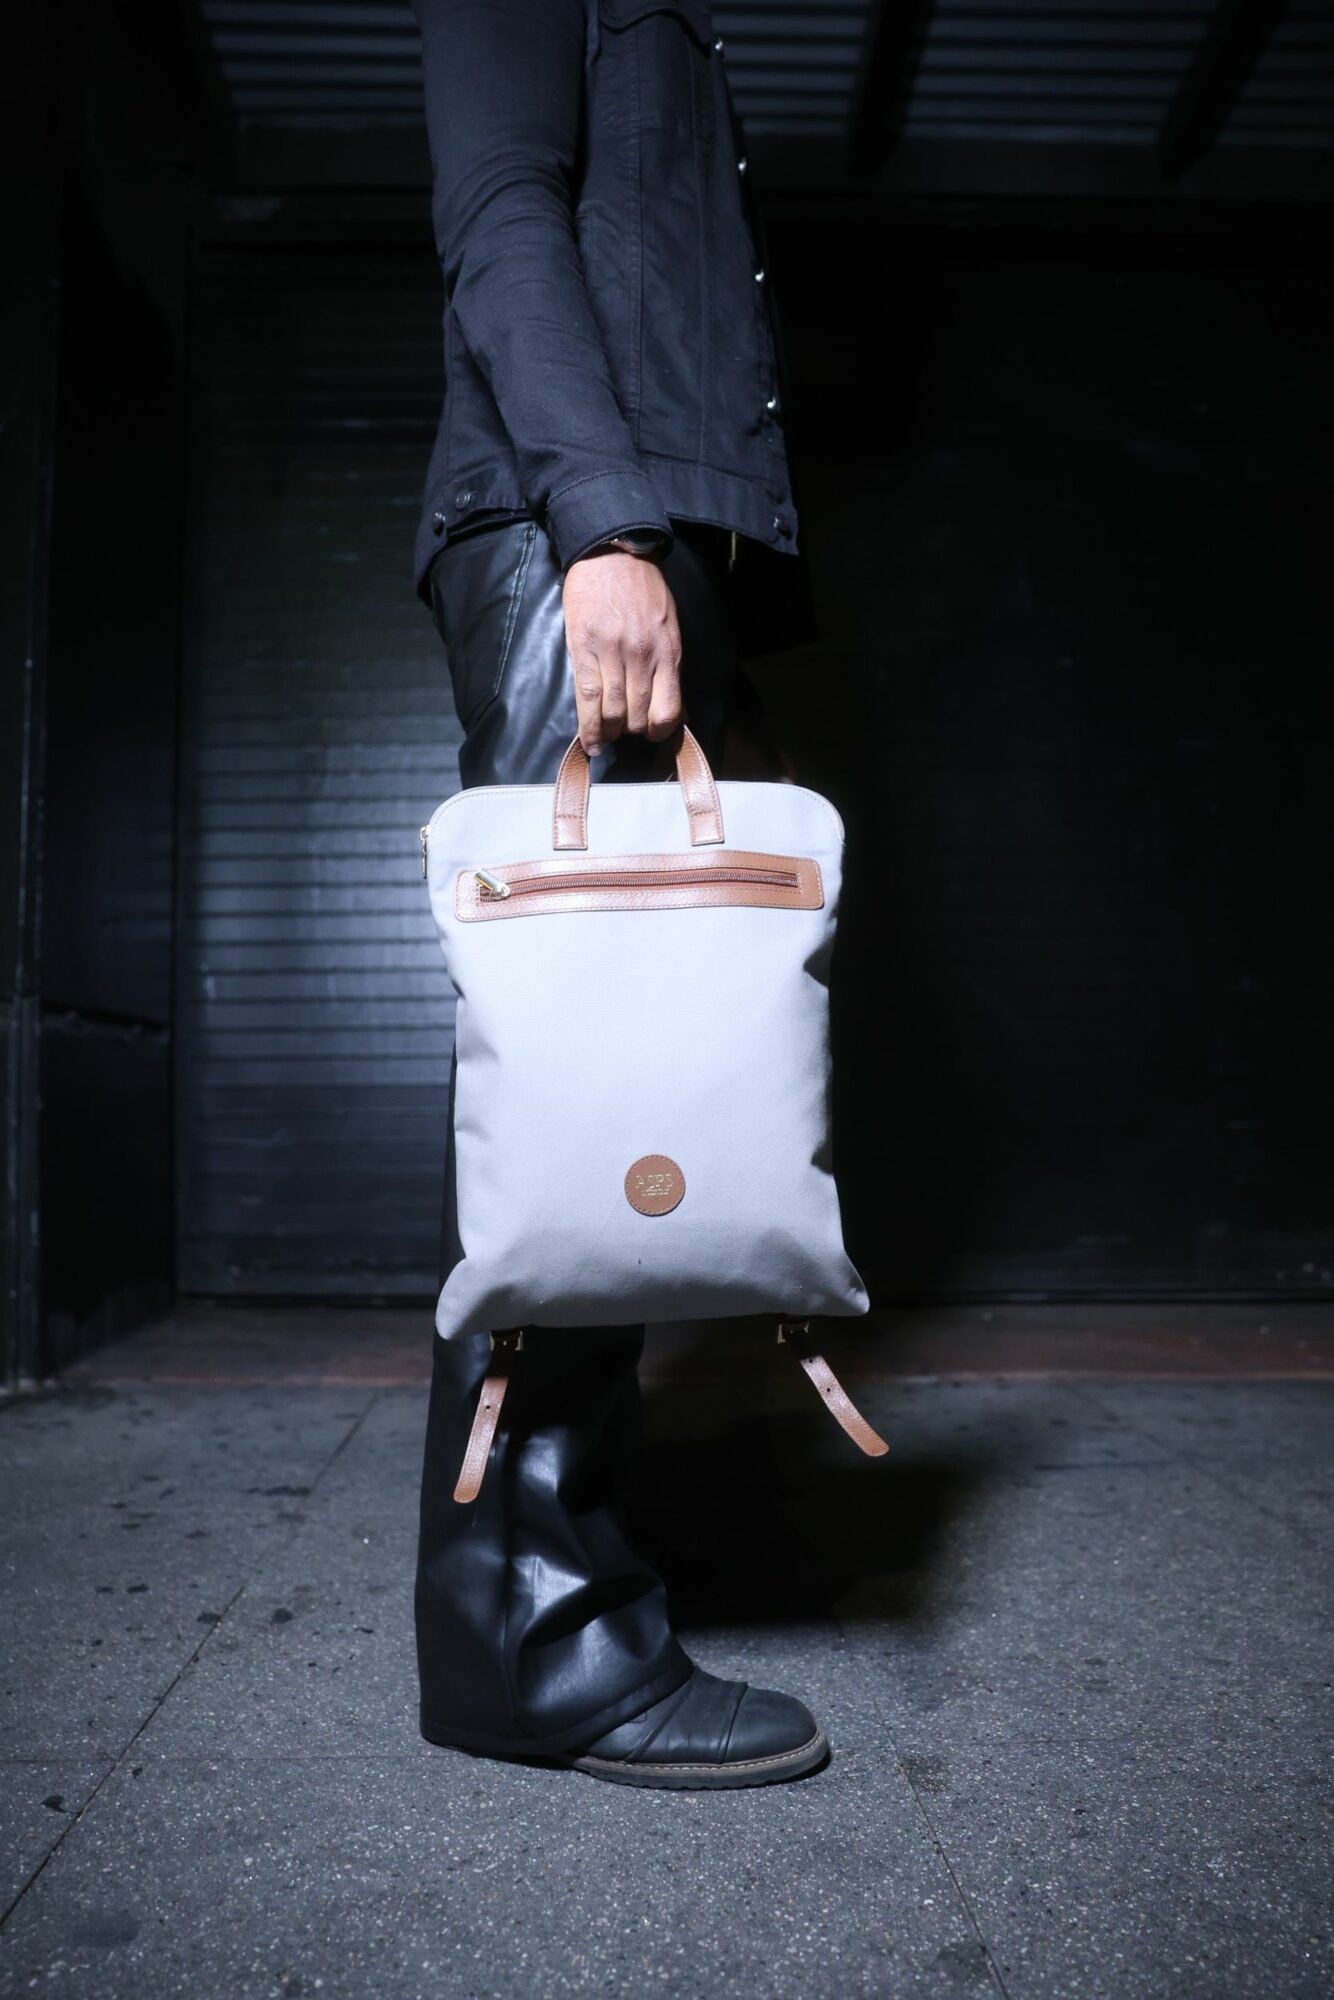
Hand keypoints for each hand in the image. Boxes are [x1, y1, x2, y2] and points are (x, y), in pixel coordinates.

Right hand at [561, 552, 682, 755]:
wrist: (611, 553)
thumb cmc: (642, 589)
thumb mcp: (668, 625)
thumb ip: (668, 663)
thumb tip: (672, 704)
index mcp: (667, 651)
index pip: (669, 709)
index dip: (660, 732)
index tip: (653, 735)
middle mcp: (642, 656)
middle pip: (638, 715)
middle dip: (632, 730)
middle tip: (625, 729)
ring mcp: (612, 653)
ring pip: (613, 712)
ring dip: (610, 731)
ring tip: (607, 734)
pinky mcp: (584, 649)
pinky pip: (587, 698)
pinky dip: (589, 727)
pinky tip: (590, 742)